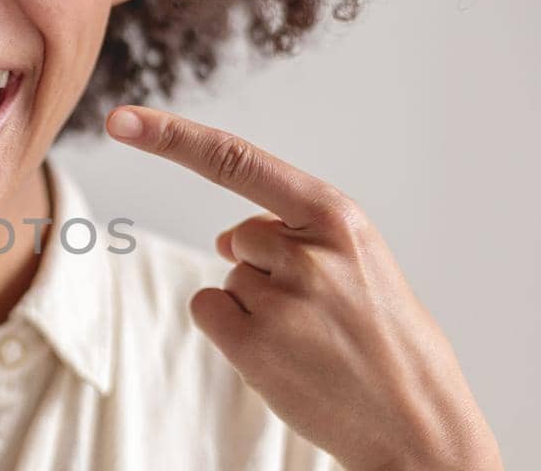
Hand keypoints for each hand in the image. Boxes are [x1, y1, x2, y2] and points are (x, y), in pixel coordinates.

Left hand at [106, 106, 502, 469]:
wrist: (418, 421)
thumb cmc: (388, 341)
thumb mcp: (361, 264)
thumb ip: (298, 237)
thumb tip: (224, 237)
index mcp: (338, 218)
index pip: (240, 161)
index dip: (173, 137)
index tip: (122, 120)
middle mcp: (307, 250)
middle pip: (240, 238)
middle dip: (265, 269)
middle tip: (320, 314)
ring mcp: (280, 298)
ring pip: (229, 278)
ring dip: (256, 307)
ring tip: (313, 340)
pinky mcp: (254, 343)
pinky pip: (209, 310)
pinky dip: (231, 330)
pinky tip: (282, 354)